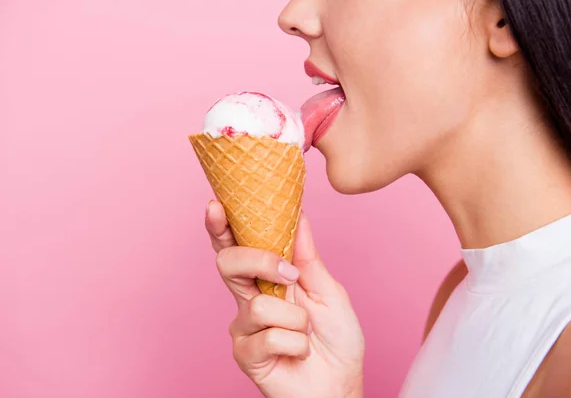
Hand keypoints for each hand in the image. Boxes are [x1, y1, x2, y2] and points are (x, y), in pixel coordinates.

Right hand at [206, 200, 364, 397]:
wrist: (340, 385)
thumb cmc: (336, 339)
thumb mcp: (328, 291)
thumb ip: (307, 258)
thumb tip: (299, 216)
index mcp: (266, 280)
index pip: (238, 247)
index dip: (222, 226)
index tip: (216, 204)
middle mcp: (250, 300)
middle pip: (229, 264)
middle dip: (258, 261)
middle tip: (289, 276)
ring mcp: (245, 328)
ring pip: (258, 305)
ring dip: (296, 320)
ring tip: (307, 333)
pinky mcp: (246, 354)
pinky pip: (267, 336)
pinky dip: (297, 343)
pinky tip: (300, 352)